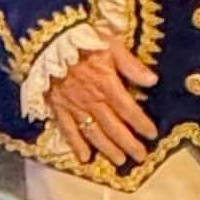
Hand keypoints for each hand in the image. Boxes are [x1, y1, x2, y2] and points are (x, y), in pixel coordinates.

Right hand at [47, 42, 158, 167]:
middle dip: (128, 144)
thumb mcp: (111, 45)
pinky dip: (76, 145)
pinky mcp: (58, 108)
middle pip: (114, 127)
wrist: (47, 40)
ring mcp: (74, 107)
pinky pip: (68, 130)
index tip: (152, 135)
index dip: (142, 124)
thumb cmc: (81, 39)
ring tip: (120, 161)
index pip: (129, 110)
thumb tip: (152, 81)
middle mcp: (93, 101)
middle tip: (140, 157)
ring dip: (108, 148)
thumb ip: (131, 65)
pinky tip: (84, 157)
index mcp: (107, 85)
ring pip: (94, 133)